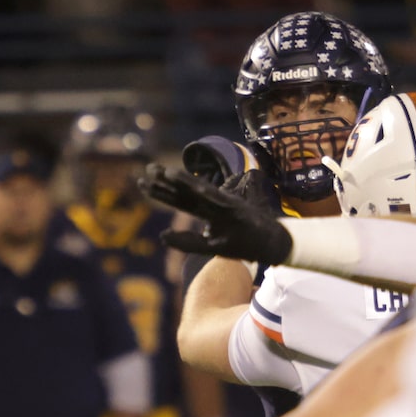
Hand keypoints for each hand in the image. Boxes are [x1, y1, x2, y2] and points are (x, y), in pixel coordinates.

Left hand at [141, 164, 290, 267]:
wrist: (272, 244)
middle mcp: (213, 204)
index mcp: (206, 212)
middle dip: (165, 182)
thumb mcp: (210, 246)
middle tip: (146, 170)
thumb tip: (161, 236)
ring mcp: (225, 205)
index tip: (142, 182)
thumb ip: (188, 241)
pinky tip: (195, 187)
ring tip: (165, 173)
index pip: (179, 199)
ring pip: (200, 192)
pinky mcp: (238, 209)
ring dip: (184, 183)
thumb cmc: (243, 243)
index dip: (161, 191)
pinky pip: (220, 201)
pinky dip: (208, 194)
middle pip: (185, 193)